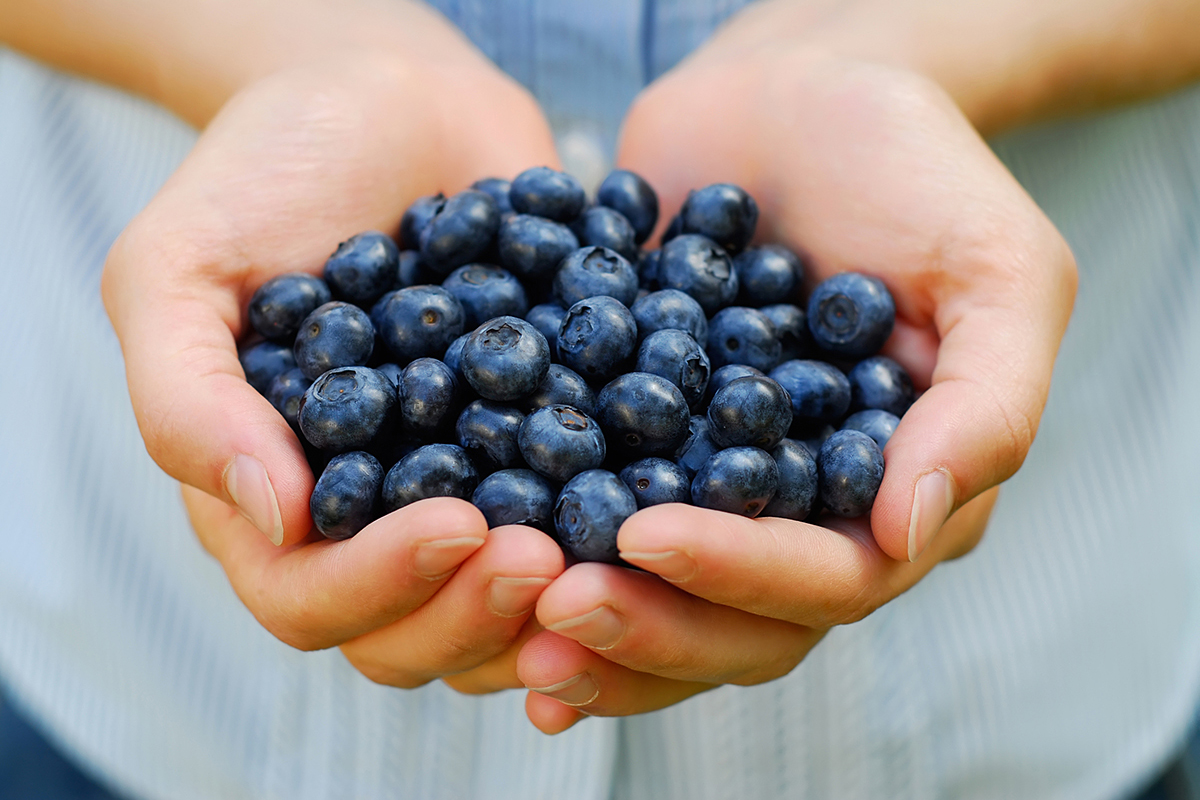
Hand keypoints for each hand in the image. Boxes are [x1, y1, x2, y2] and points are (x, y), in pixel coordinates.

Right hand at [103, 46, 563, 691]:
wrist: (388, 99)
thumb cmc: (268, 171)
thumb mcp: (178, 266)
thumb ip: (187, 397)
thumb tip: (273, 516)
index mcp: (268, 496)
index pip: (306, 599)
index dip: (380, 586)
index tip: (462, 524)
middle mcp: (364, 517)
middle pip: (411, 634)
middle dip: (478, 612)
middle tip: (546, 554)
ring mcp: (458, 487)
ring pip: (500, 609)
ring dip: (555, 602)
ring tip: (609, 546)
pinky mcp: (538, 446)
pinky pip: (576, 522)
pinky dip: (617, 535)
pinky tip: (665, 509)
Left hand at [517, 43, 1075, 731]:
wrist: (797, 92)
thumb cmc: (913, 165)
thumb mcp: (996, 269)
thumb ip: (986, 405)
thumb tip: (911, 533)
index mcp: (900, 491)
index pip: (831, 578)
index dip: (740, 574)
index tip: (644, 536)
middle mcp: (810, 512)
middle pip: (739, 623)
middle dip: (651, 625)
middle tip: (556, 607)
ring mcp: (721, 485)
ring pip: (665, 599)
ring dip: (592, 625)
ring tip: (512, 629)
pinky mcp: (644, 443)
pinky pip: (595, 515)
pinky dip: (546, 553)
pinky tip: (477, 569)